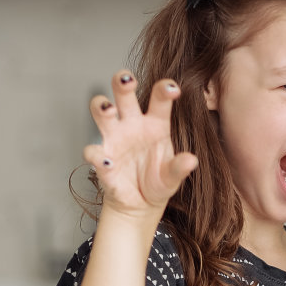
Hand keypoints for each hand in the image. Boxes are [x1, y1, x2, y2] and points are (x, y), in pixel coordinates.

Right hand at [83, 72, 198, 221]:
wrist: (140, 204)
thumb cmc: (158, 182)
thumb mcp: (172, 178)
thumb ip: (179, 168)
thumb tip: (191, 160)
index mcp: (155, 124)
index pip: (159, 99)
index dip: (164, 89)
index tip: (173, 89)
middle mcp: (132, 125)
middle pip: (123, 94)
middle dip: (122, 83)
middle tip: (128, 81)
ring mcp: (114, 138)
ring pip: (102, 112)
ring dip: (101, 106)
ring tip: (109, 109)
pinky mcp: (101, 157)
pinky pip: (94, 151)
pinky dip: (97, 156)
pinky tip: (108, 163)